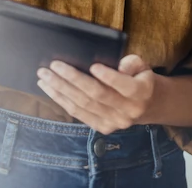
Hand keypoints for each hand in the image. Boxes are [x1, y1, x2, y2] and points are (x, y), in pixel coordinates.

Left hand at [37, 54, 155, 133]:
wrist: (146, 105)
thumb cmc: (139, 78)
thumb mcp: (143, 66)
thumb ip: (132, 63)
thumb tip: (119, 66)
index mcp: (141, 93)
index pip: (124, 86)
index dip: (109, 77)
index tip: (93, 66)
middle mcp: (127, 111)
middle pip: (96, 95)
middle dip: (73, 79)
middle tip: (54, 65)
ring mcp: (113, 122)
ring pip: (83, 105)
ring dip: (60, 89)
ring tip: (44, 75)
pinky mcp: (102, 127)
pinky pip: (78, 113)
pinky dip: (61, 100)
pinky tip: (49, 88)